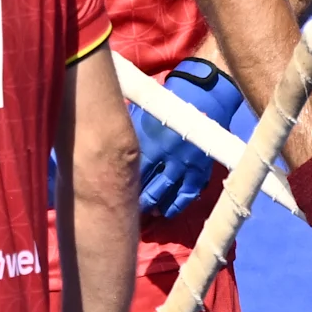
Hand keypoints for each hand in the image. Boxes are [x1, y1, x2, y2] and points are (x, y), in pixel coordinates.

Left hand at [130, 58, 252, 220]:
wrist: (203, 98)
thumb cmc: (167, 105)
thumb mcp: (143, 115)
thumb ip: (129, 133)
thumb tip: (108, 144)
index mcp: (152, 144)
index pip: (134, 174)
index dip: (124, 187)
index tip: (115, 196)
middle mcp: (169, 158)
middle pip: (150, 188)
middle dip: (140, 200)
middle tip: (129, 209)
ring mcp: (187, 164)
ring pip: (169, 193)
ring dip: (157, 205)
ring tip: (149, 213)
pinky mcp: (201, 168)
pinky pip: (189, 193)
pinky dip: (178, 204)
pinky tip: (169, 211)